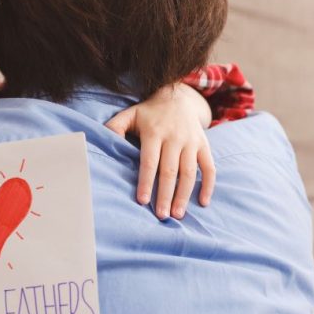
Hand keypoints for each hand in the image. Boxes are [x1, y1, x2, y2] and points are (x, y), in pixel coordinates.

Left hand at [105, 83, 215, 219]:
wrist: (179, 98)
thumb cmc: (149, 113)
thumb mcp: (130, 114)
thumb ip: (115, 127)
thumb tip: (104, 142)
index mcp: (154, 132)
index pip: (150, 161)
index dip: (146, 181)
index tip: (142, 201)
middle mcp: (175, 137)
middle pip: (170, 170)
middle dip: (165, 194)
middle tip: (161, 215)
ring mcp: (191, 142)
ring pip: (189, 172)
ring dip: (184, 195)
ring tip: (177, 214)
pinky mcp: (204, 145)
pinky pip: (209, 168)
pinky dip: (208, 186)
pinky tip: (202, 203)